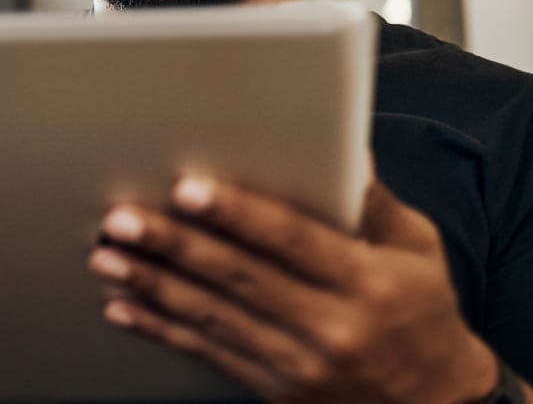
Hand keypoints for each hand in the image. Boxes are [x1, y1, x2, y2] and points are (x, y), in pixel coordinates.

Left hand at [88, 175, 497, 402]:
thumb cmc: (424, 316)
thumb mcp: (419, 252)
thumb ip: (375, 203)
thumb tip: (348, 152)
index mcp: (365, 282)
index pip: (289, 239)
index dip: (236, 213)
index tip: (187, 189)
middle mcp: (329, 326)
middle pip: (238, 277)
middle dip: (174, 245)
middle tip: (124, 219)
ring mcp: (298, 364)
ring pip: (212, 317)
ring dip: (153, 285)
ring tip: (108, 257)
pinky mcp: (276, 389)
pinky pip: (210, 355)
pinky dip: (163, 330)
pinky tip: (126, 308)